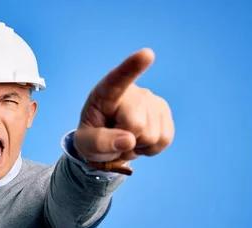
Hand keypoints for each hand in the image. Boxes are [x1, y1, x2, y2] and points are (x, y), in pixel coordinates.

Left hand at [74, 48, 174, 174]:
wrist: (108, 143)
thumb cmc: (93, 138)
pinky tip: (140, 141)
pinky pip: (165, 138)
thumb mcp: (86, 144)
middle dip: (127, 141)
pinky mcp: (164, 111)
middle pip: (136, 124)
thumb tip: (129, 139)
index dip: (132, 67)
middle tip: (115, 138)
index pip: (117, 79)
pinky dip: (151, 148)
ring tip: (127, 139)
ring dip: (138, 146)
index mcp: (104, 93)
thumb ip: (100, 142)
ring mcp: (151, 99)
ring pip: (153, 135)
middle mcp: (131, 91)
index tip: (147, 54)